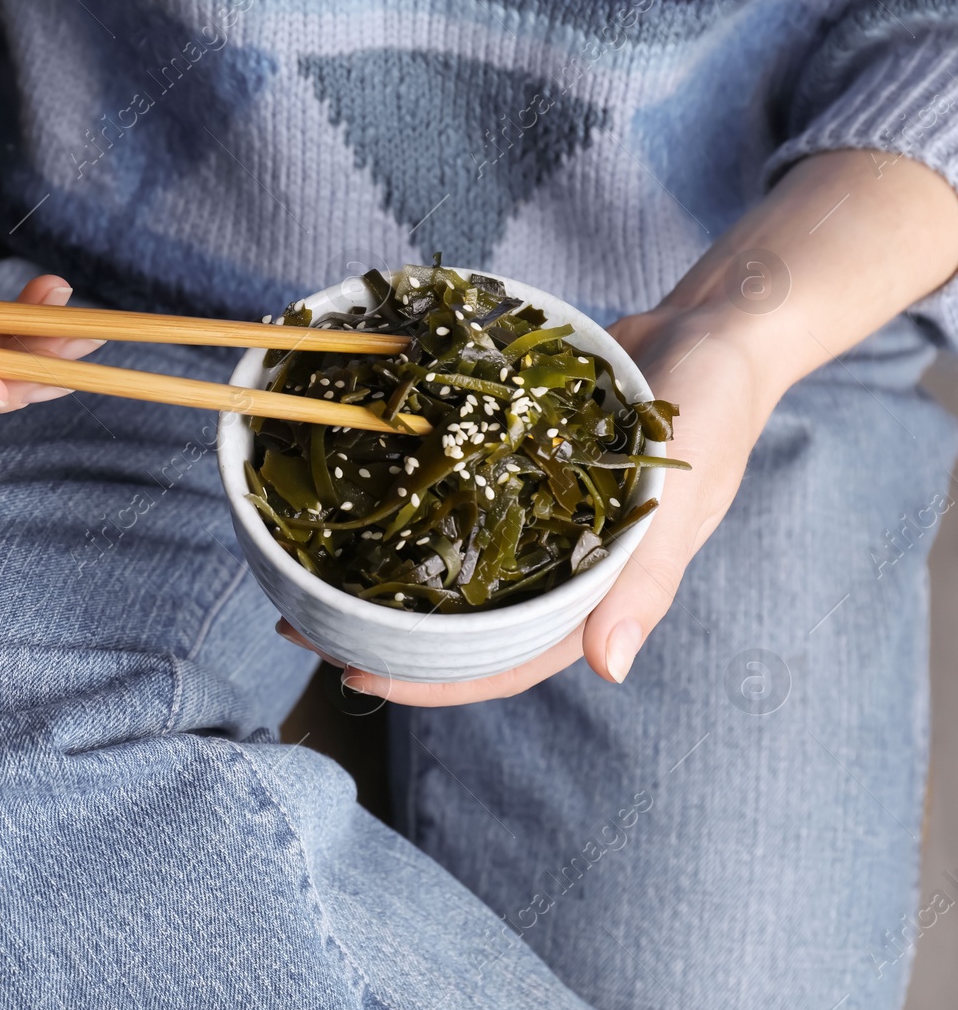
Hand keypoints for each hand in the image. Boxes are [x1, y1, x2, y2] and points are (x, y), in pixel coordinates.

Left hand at [277, 148, 957, 705]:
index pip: (504, 662)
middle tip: (296, 624)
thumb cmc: (713, 415)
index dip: (431, 678)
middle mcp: (552, 567)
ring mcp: (529, 520)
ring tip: (299, 571)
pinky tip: (347, 495)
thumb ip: (643, 581)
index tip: (354, 675)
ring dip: (374, 572)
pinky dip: (400, 502)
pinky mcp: (512, 472)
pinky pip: (447, 498)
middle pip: (456, 622)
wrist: (710, 330)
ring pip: (441, 564)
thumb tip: (608, 670)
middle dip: (380, 631)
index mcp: (593, 595)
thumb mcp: (680, 497)